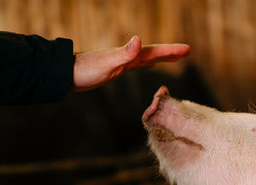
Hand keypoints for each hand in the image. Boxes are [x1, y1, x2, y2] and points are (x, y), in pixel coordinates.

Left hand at [72, 36, 189, 91]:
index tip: (187, 49)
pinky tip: (147, 65)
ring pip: (146, 58)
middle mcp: (128, 55)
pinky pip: (137, 65)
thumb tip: (138, 39)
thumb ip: (124, 53)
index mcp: (129, 54)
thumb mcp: (107, 63)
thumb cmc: (86, 69)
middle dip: (170, 52)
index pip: (155, 51)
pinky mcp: (117, 68)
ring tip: (173, 57)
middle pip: (154, 52)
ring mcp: (122, 61)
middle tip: (186, 51)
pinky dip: (146, 63)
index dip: (171, 51)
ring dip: (161, 57)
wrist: (67, 73)